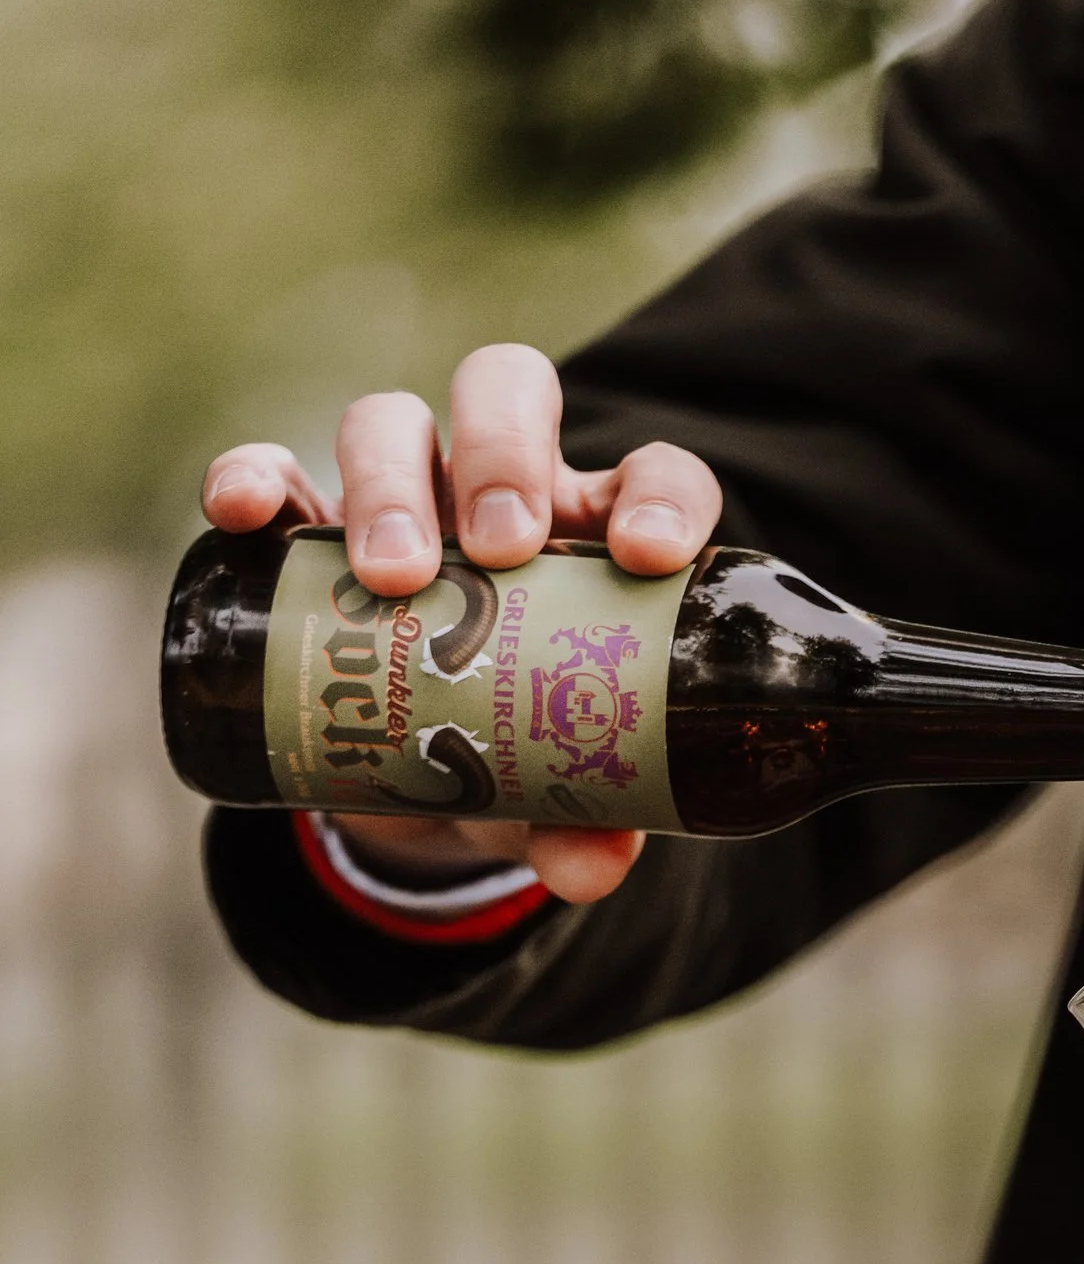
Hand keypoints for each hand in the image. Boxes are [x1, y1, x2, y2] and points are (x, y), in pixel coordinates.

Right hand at [202, 344, 722, 907]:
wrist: (416, 787)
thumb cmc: (514, 763)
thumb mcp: (551, 803)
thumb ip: (582, 829)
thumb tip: (589, 864)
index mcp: (597, 541)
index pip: (650, 478)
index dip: (658, 497)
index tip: (644, 555)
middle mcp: (500, 496)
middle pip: (508, 398)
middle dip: (503, 458)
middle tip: (498, 551)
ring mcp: (400, 501)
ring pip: (393, 424)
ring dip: (390, 482)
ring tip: (392, 576)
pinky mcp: (305, 534)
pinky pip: (274, 476)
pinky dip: (254, 479)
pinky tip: (245, 515)